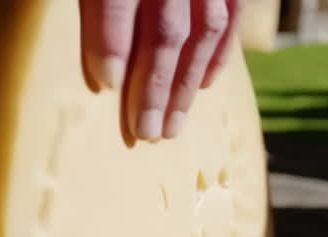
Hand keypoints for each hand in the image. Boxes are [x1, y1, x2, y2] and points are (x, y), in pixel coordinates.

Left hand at [81, 0, 242, 140]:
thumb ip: (96, 8)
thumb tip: (100, 70)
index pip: (118, 2)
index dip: (111, 43)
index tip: (106, 84)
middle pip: (166, 30)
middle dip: (154, 87)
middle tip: (145, 132)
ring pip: (203, 32)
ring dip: (186, 86)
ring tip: (171, 128)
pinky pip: (231, 16)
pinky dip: (218, 55)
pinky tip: (205, 87)